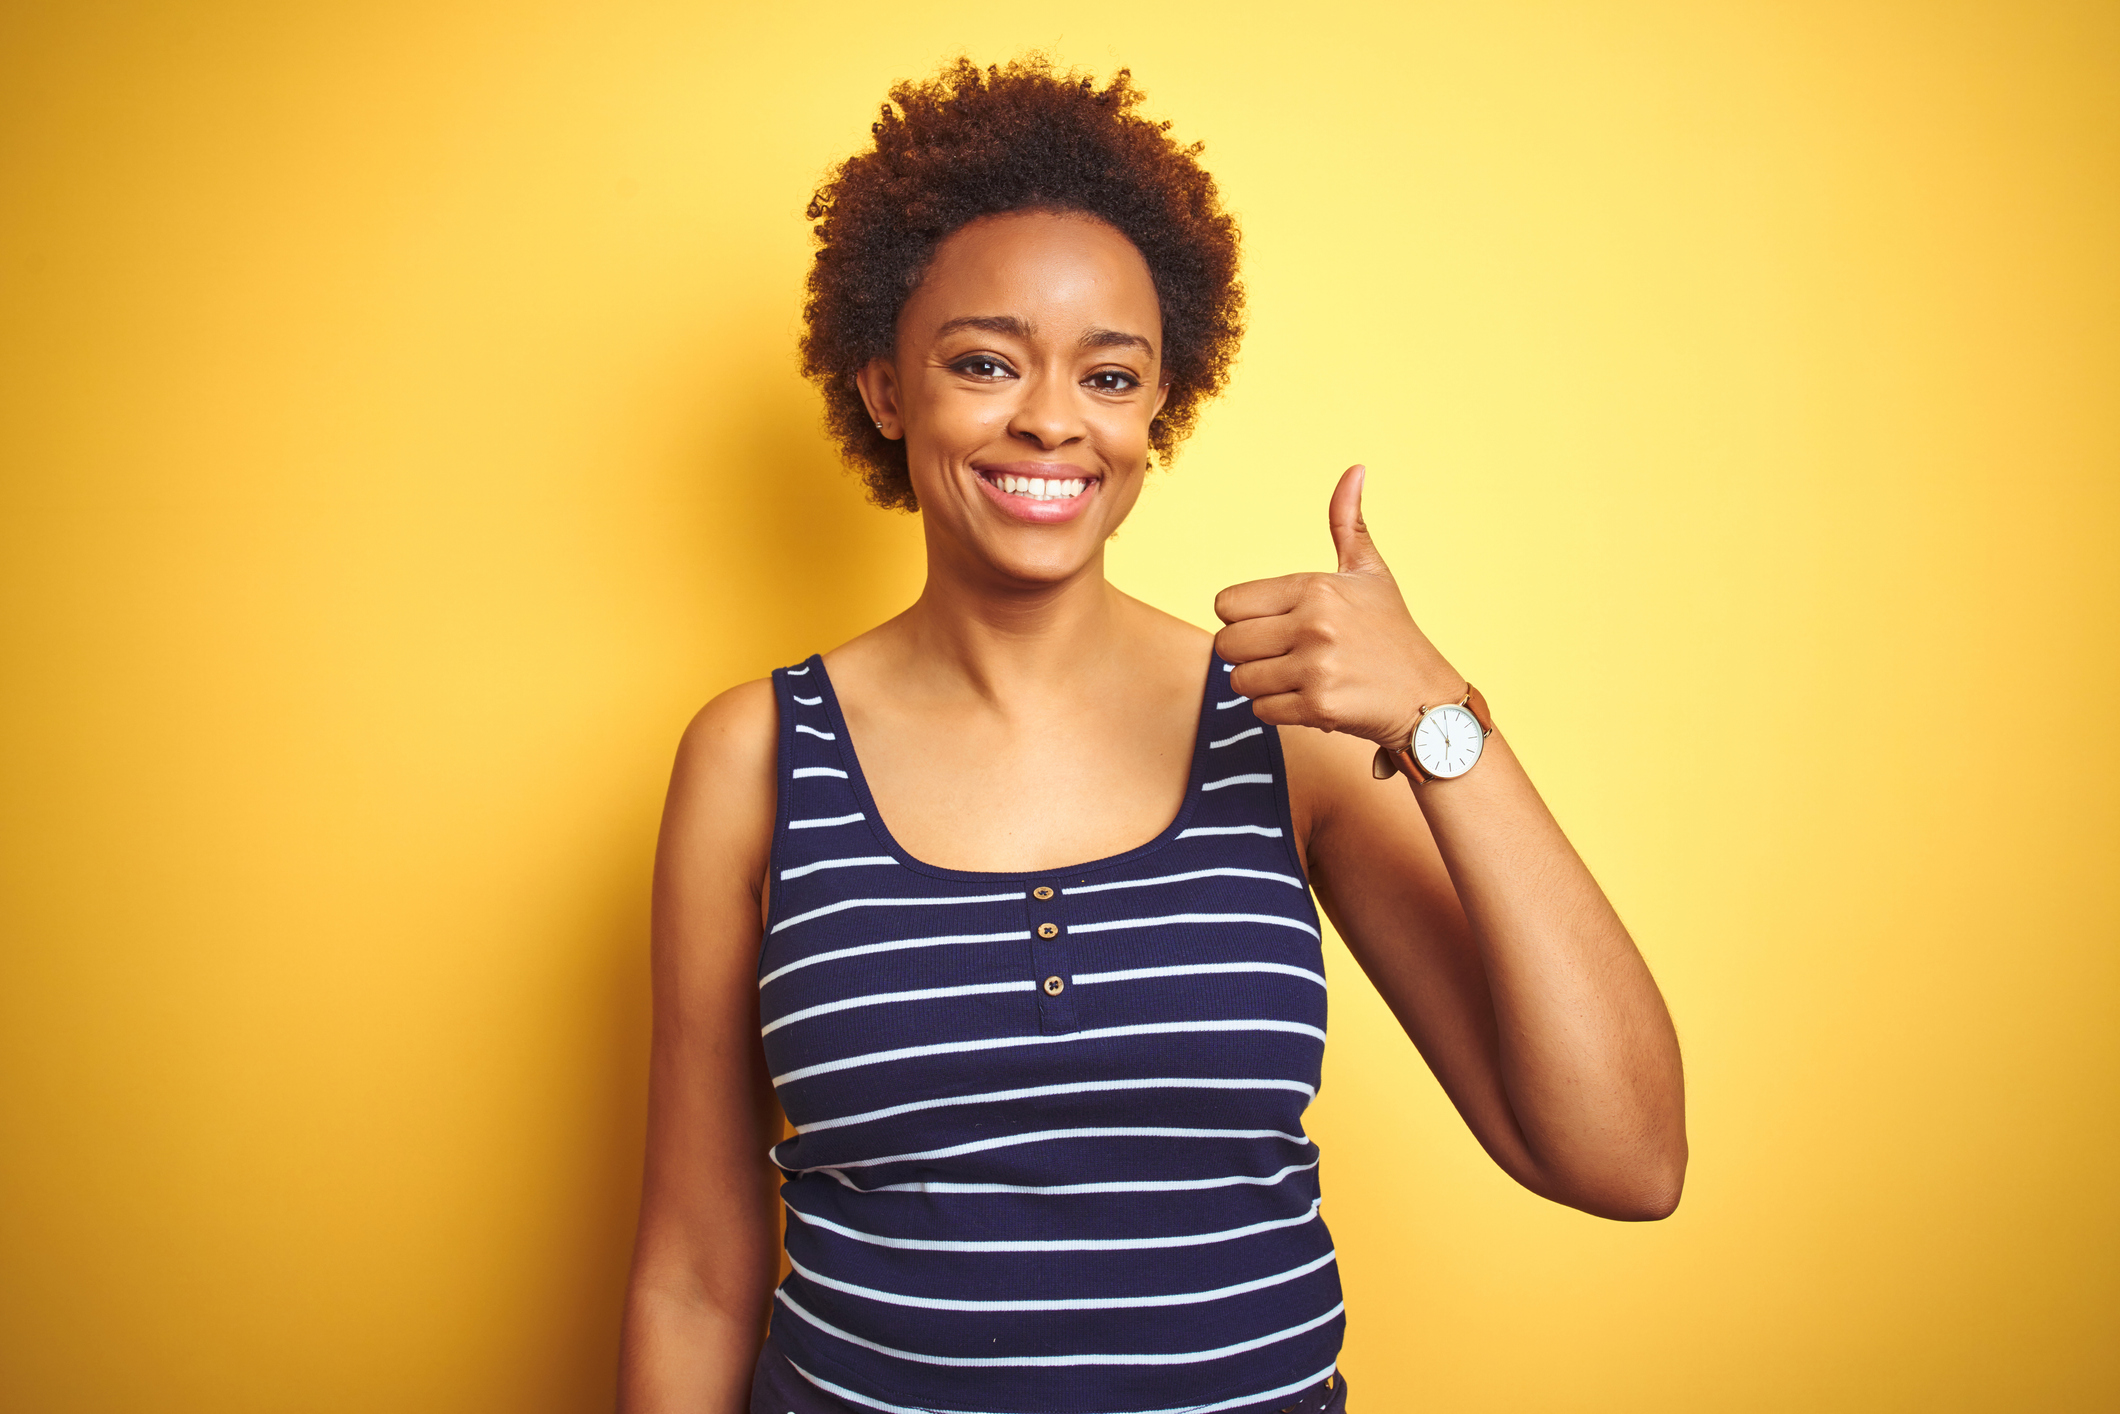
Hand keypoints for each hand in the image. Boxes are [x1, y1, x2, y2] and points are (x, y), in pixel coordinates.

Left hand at [1213, 465, 1464, 750]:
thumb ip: (1348, 525)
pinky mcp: (1318, 706)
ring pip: (1240, 680)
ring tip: (1297, 677)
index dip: (1241, 618)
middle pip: (1226, 644)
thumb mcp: (1371, 574)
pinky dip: (1278, 710)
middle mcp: (1313, 623)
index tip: (1270, 625)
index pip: (1227, 604)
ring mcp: (1315, 667)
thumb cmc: (1393, 634)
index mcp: (1315, 587)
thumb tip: (1354, 469)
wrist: (1425, 698)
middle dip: (1245, 654)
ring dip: (1261, 684)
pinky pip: (1261, 711)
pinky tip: (1310, 699)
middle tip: (1280, 656)